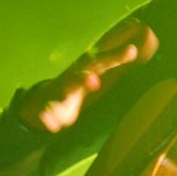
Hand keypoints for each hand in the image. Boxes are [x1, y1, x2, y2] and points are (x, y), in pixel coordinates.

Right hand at [19, 18, 158, 132]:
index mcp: (85, 71)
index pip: (102, 62)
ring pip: (63, 90)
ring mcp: (58, 92)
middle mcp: (71, 78)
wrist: (42, 101)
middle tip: (95, 81)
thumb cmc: (76, 85)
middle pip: (80, 76)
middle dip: (86, 78)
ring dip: (69, 95)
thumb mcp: (93, 75)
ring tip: (81, 93)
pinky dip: (47, 119)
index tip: (132, 51)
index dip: (116, 57)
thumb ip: (112, 62)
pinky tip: (53, 126)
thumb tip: (134, 49)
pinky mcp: (45, 108)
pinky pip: (45, 113)